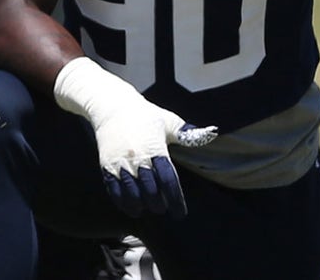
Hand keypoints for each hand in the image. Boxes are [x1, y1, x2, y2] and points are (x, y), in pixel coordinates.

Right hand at [53, 58, 217, 218]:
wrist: (112, 106)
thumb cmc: (145, 115)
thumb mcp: (169, 121)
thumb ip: (188, 133)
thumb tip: (212, 133)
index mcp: (155, 148)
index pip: (168, 180)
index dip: (175, 199)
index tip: (180, 213)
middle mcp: (137, 158)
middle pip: (150, 191)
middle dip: (158, 204)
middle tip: (164, 208)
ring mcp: (120, 163)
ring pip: (131, 194)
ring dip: (140, 206)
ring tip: (148, 209)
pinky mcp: (107, 166)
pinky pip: (114, 190)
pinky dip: (123, 202)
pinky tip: (131, 207)